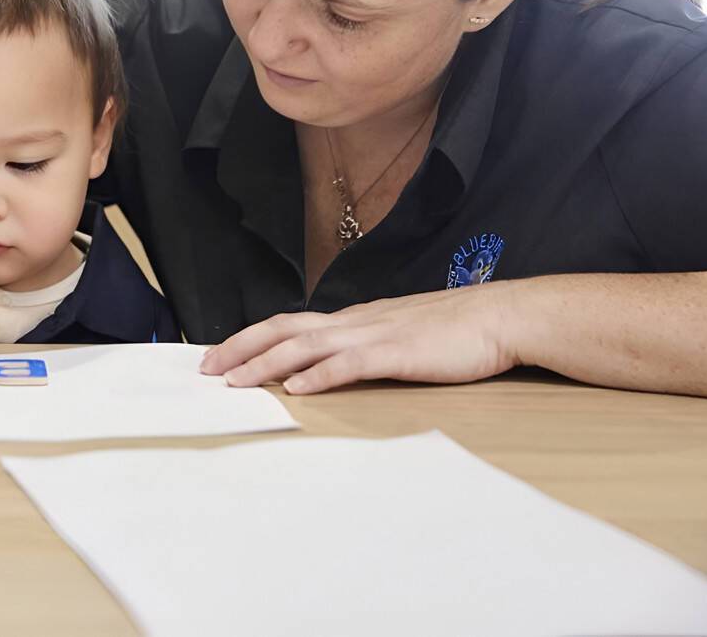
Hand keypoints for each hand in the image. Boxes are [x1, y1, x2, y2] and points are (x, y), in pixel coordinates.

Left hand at [199, 284, 522, 393]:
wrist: (500, 317)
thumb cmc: (454, 330)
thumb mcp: (398, 333)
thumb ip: (365, 344)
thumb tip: (334, 361)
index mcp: (354, 318)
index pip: (290, 323)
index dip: (251, 338)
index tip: (219, 355)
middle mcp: (355, 321)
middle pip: (284, 329)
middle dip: (242, 348)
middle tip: (206, 368)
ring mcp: (375, 335)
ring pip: (308, 345)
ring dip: (268, 363)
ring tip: (236, 380)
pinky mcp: (398, 353)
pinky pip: (351, 364)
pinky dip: (321, 376)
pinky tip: (298, 389)